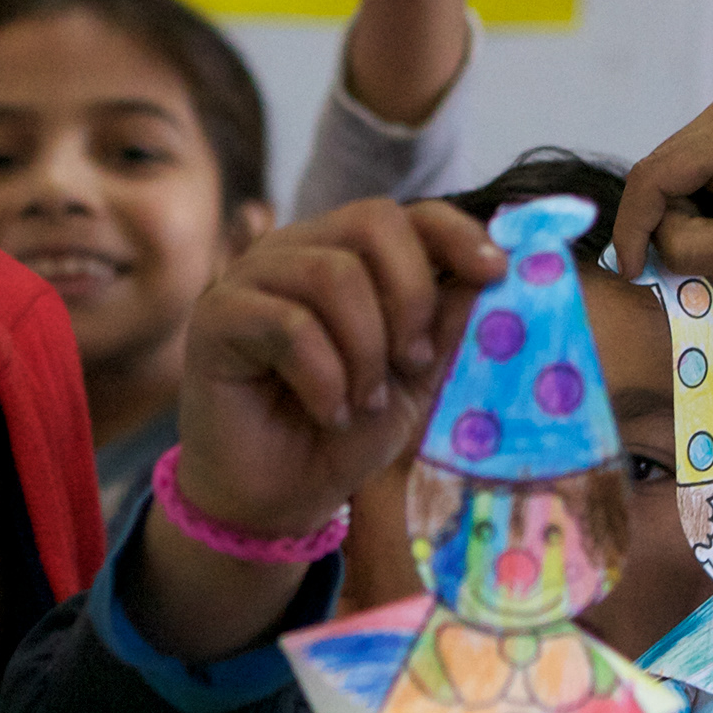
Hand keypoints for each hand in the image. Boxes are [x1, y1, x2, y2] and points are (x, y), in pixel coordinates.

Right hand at [139, 203, 500, 662]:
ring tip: (365, 401)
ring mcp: (251, 277)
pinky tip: (330, 411)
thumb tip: (489, 276)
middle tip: (414, 362)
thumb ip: (446, 326)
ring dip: (366, 349)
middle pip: (372, 223)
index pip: (406, 214)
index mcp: (346, 256)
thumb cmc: (342, 433)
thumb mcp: (415, 381)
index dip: (455, 234)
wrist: (279, 497)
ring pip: (333, 274)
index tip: (496, 272)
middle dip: (411, 296)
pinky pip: (288, 323)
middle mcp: (296, 252)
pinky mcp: (216, 315)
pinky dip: (325, 377)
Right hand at [608, 94, 712, 376]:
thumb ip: (688, 248)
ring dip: (683, 225)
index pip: (655, 176)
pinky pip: (682, 183)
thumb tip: (642, 248)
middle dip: (666, 228)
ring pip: (665, 185)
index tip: (633, 273)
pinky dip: (694, 216)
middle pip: (657, 179)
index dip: (634, 227)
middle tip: (703, 266)